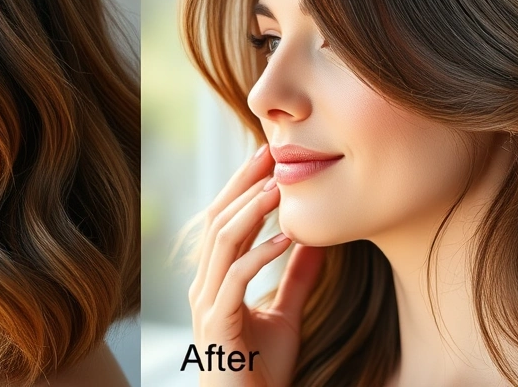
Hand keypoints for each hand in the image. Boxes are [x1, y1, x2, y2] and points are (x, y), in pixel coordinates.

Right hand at [188, 145, 325, 386]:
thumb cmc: (261, 371)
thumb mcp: (286, 315)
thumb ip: (295, 279)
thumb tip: (314, 241)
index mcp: (215, 280)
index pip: (224, 221)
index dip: (243, 187)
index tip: (267, 156)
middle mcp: (203, 286)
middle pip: (217, 221)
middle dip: (243, 185)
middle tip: (270, 153)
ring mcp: (206, 304)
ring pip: (222, 243)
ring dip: (251, 211)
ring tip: (278, 187)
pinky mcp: (217, 325)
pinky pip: (235, 279)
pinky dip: (259, 254)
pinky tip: (284, 238)